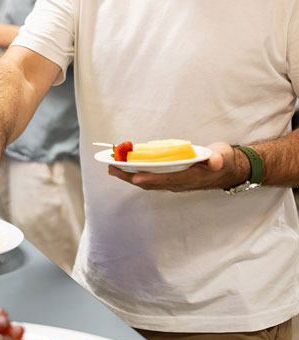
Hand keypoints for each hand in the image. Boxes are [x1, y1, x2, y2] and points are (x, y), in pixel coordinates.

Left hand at [107, 142, 248, 191]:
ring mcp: (174, 183)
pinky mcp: (171, 179)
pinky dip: (136, 174)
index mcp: (191, 177)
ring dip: (129, 176)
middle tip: (112, 168)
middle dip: (131, 177)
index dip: (151, 179)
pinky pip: (150, 178)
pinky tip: (125, 168)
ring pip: (148, 182)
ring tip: (112, 167)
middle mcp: (180, 183)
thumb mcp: (223, 156)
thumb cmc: (223, 160)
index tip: (136, 176)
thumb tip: (216, 161)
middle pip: (151, 183)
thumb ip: (218, 159)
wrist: (227, 170)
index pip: (168, 180)